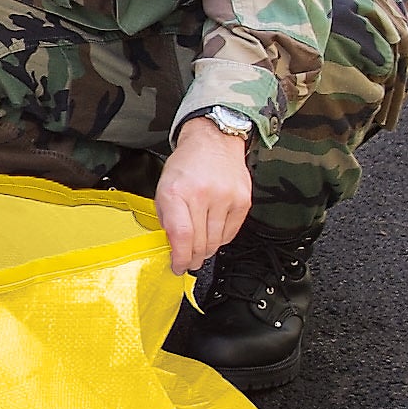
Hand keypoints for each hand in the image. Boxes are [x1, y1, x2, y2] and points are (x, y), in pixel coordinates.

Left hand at [154, 117, 253, 273]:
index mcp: (177, 192)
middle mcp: (203, 194)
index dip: (180, 258)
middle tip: (188, 261)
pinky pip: (231, 232)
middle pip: (200, 242)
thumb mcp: (164, 189)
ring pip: (216, 241)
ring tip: (199, 249)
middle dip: (192, 258)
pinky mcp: (243, 201)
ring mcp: (226, 198)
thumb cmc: (186, 165)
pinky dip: (221, 239)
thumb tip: (174, 248)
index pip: (182, 235)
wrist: (213, 141)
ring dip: (206, 250)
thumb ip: (166, 219)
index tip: (177, 267)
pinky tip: (213, 234)